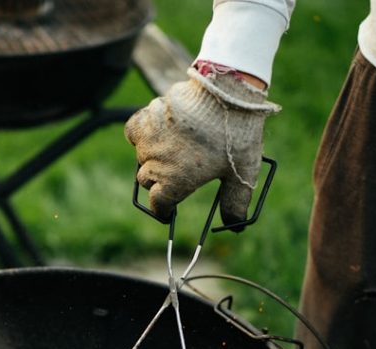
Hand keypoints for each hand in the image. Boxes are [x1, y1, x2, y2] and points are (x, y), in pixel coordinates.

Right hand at [125, 68, 279, 223]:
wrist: (227, 94)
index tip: (169, 211)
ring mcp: (148, 140)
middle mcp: (156, 164)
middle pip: (148, 181)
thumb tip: (236, 227)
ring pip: (140, 157)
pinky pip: (133, 132)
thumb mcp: (242, 174)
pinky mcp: (147, 116)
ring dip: (152, 157)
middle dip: (160, 182)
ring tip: (174, 148)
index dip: (164, 210)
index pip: (158, 206)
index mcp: (175, 184)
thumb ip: (235, 203)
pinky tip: (156, 133)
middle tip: (178, 173)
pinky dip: (141, 135)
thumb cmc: (237, 136)